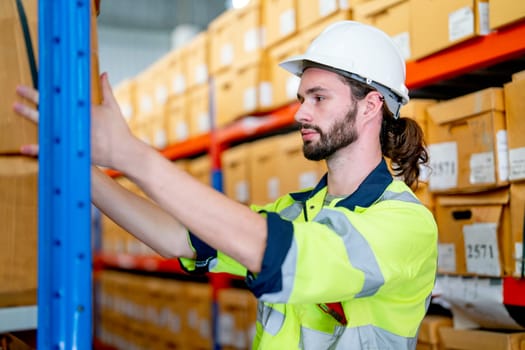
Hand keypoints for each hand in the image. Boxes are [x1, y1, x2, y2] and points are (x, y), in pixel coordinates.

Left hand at [14, 73, 140, 169]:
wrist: (123, 152)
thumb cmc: (118, 130)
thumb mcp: (112, 107)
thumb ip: (106, 90)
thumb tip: (104, 74)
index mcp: (83, 110)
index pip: (60, 96)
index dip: (45, 89)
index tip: (35, 82)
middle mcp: (74, 122)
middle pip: (49, 108)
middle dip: (32, 98)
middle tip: (18, 90)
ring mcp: (71, 136)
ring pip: (45, 124)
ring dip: (29, 115)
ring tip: (16, 108)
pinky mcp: (72, 150)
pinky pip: (51, 150)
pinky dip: (37, 150)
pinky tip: (24, 148)